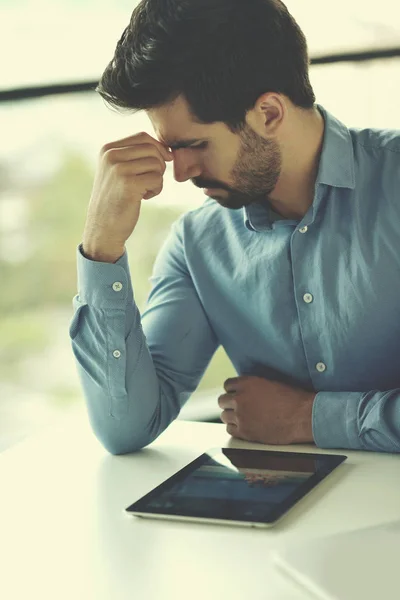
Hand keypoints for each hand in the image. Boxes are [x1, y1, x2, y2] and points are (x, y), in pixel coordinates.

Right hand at [82, 132, 172, 260]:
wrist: (103, 229)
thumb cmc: (115, 200)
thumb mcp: (118, 172)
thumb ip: (134, 156)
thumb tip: (167, 148)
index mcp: (107, 149)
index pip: (143, 137)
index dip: (158, 149)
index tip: (160, 165)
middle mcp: (111, 156)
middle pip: (152, 149)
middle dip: (159, 165)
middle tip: (151, 181)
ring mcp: (119, 169)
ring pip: (156, 164)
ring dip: (157, 179)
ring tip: (145, 190)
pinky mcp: (129, 184)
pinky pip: (157, 179)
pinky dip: (156, 189)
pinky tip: (144, 197)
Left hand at [218, 376, 315, 444]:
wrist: (302, 417)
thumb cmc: (292, 399)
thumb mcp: (270, 383)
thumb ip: (253, 386)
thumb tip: (246, 390)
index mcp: (247, 383)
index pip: (227, 385)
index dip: (232, 391)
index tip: (236, 394)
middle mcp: (240, 398)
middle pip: (222, 401)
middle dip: (229, 404)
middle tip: (238, 407)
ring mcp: (241, 416)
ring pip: (224, 416)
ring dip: (232, 416)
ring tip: (242, 418)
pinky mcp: (245, 432)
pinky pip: (230, 430)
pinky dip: (235, 428)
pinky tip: (244, 427)